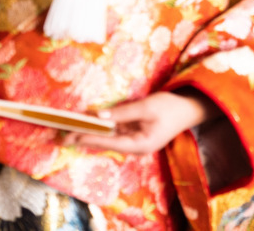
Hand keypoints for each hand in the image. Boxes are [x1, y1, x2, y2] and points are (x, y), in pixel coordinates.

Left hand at [65, 90, 221, 153]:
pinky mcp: (137, 133)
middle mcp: (135, 146)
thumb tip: (99, 115)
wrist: (190, 108)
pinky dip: (103, 126)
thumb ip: (122, 112)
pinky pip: (116, 131)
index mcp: (140, 144)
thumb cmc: (171, 107)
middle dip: (85, 136)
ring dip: (92, 131)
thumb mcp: (147, 107)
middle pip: (106, 142)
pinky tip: (90, 123)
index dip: (88, 137)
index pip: (108, 142)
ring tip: (71, 129)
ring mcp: (136, 141)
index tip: (71, 134)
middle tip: (63, 135)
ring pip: (109, 136)